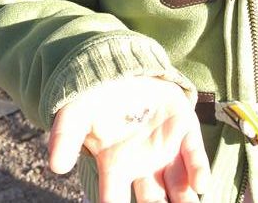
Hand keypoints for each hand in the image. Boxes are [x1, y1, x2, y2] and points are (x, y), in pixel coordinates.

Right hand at [47, 77, 210, 202]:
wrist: (120, 67)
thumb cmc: (95, 96)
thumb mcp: (75, 115)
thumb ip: (65, 138)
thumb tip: (56, 166)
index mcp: (115, 166)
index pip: (115, 200)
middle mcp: (142, 164)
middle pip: (153, 200)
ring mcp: (165, 149)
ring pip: (178, 185)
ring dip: (184, 200)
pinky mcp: (184, 129)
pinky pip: (194, 155)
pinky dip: (198, 170)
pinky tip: (201, 184)